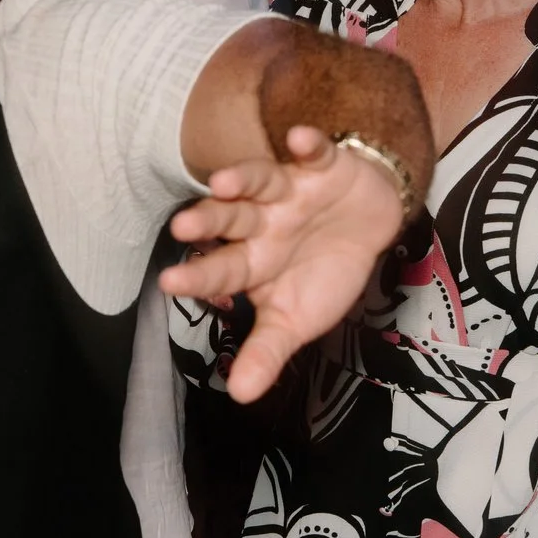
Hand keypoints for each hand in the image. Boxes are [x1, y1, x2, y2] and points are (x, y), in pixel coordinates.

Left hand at [161, 126, 406, 402]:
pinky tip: (298, 141)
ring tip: (224, 183)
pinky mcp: (323, 165)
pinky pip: (314, 152)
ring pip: (261, 181)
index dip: (197, 277)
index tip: (168, 284)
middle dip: (208, 221)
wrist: (369, 224)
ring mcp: (290, 191)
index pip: (220, 269)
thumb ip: (267, 352)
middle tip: (181, 226)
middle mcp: (262, 222)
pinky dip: (308, 145)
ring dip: (244, 179)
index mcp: (252, 260)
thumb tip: (239, 396)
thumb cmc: (324, 271)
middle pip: (229, 219)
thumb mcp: (297, 319)